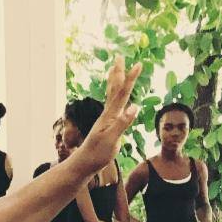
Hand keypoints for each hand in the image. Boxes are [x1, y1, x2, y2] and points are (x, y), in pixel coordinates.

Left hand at [76, 56, 142, 174]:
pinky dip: (115, 96)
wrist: (83, 164)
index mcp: (110, 116)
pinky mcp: (106, 125)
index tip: (138, 64)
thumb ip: (122, 123)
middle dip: (118, 73)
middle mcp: (107, 114)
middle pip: (114, 89)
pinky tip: (117, 96)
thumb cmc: (97, 155)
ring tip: (115, 69)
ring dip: (115, 81)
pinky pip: (113, 105)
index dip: (130, 79)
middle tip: (119, 57)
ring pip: (112, 96)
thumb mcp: (111, 140)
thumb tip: (134, 107)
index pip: (122, 94)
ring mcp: (106, 119)